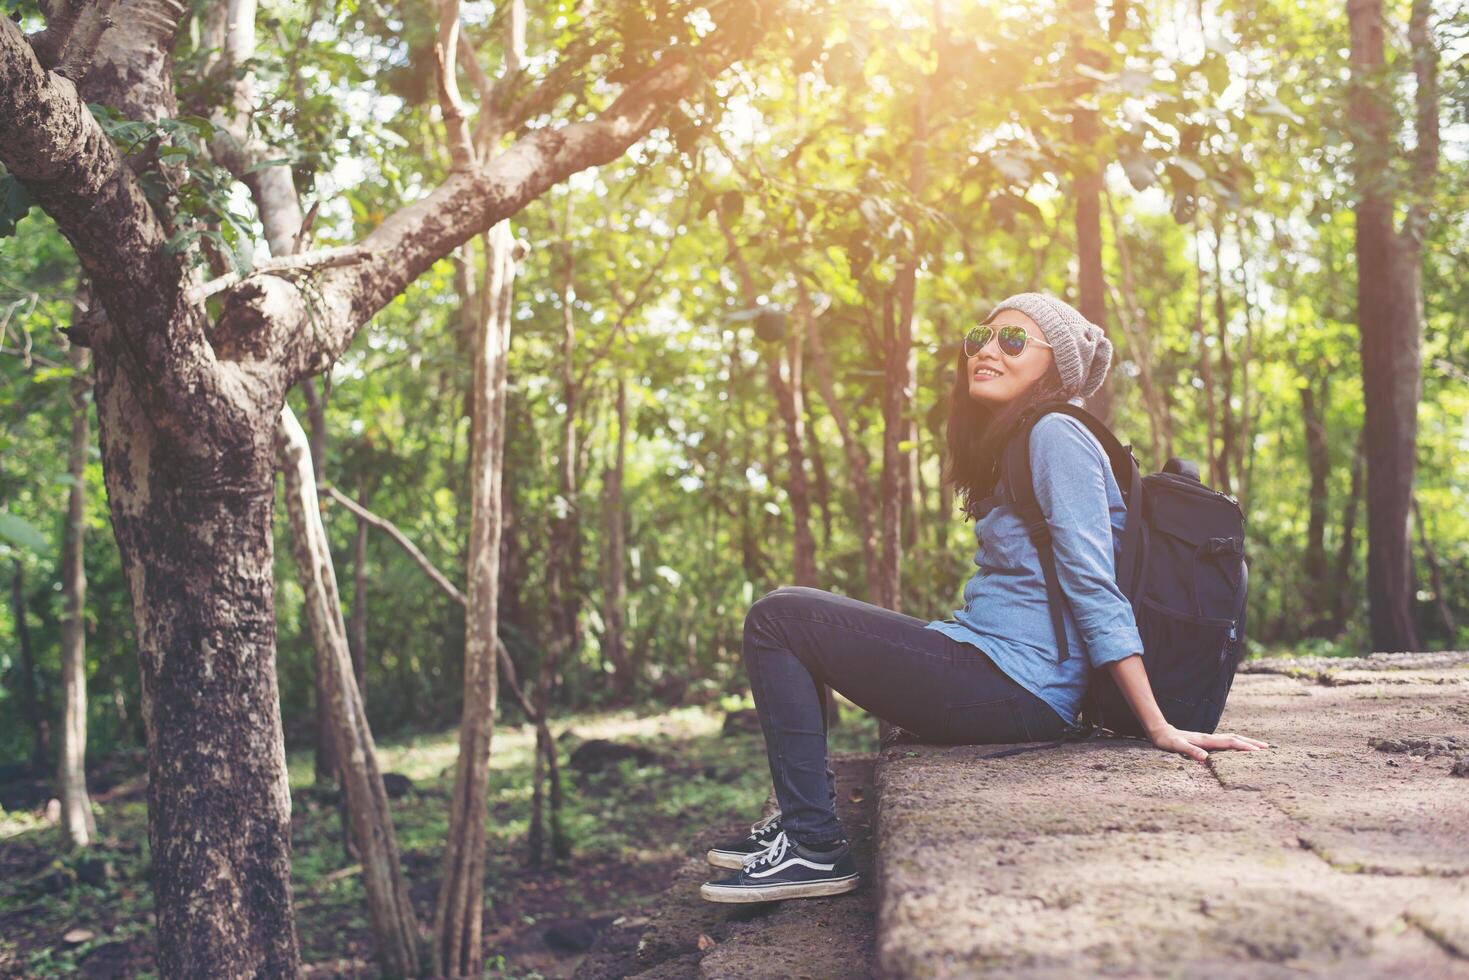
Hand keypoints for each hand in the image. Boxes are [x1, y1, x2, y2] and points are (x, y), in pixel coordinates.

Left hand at [1148, 724, 1269, 761]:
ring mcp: (1209, 739)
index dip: (1244, 746)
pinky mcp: (1206, 741)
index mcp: (1206, 740)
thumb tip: (1205, 759)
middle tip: (1267, 748)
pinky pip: (1225, 742)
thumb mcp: (1176, 747)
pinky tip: (1238, 749)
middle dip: (1251, 743)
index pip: (1230, 742)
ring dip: (1245, 742)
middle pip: (1235, 738)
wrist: (1160, 732)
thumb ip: (1190, 751)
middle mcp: (1210, 738)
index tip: (1259, 751)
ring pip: (1231, 739)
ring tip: (1258, 747)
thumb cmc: (1167, 741)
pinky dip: (1236, 744)